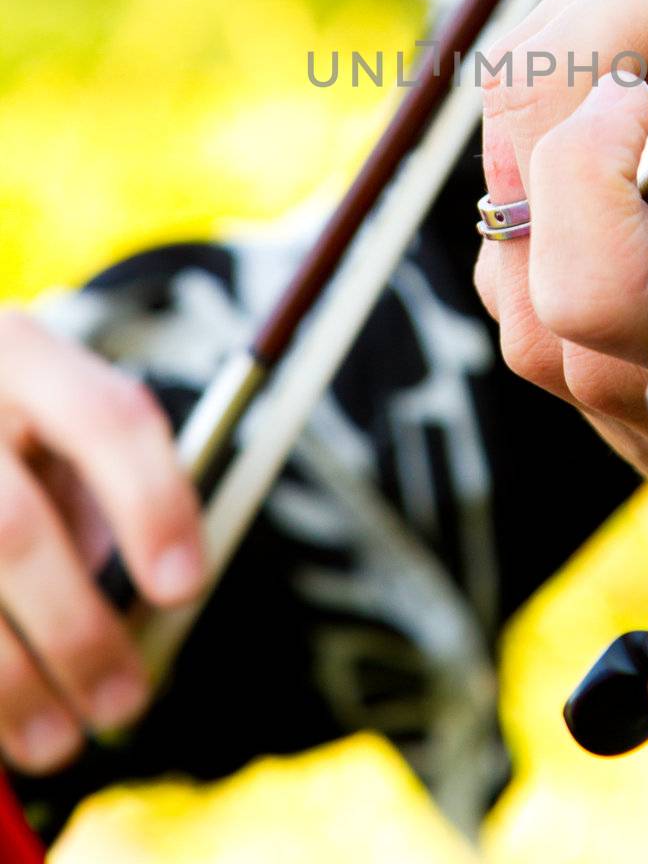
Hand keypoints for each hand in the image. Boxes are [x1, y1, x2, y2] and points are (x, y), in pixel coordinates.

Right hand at [0, 313, 205, 771]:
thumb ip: (104, 493)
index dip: (154, 504)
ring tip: (60, 740)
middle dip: (76, 630)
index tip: (185, 587)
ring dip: (11, 683)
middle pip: (12, 530)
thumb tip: (150, 608)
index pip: (107, 417)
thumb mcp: (59, 422)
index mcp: (22, 351)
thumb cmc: (14, 430)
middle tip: (128, 699)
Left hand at [475, 0, 647, 483]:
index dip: (608, 136)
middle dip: (617, 14)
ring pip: (504, 117)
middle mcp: (575, 345)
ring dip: (596, 27)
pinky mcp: (511, 264)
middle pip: (522, 131)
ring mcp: (525, 302)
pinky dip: (577, 66)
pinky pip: (508, 137)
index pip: (580, 270)